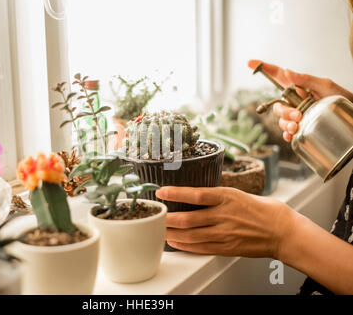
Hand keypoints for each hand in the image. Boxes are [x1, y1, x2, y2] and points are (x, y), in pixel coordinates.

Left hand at [156, 186, 297, 258]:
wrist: (283, 231)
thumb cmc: (263, 210)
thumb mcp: (239, 194)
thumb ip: (216, 196)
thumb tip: (194, 195)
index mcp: (228, 197)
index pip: (196, 194)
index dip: (176, 193)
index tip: (161, 191)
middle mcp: (224, 215)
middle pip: (189, 219)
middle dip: (168, 218)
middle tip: (155, 216)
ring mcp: (225, 233)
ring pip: (191, 235)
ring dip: (172, 234)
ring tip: (160, 230)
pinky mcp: (226, 247)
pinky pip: (200, 248)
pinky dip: (185, 246)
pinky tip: (175, 242)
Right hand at [248, 60, 352, 141]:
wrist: (352, 114)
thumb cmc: (340, 97)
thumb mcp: (325, 85)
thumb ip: (305, 79)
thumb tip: (287, 71)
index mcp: (297, 88)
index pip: (276, 76)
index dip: (264, 68)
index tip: (251, 62)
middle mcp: (294, 101)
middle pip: (277, 106)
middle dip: (284, 112)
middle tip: (297, 115)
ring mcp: (296, 114)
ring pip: (281, 120)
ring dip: (286, 124)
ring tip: (298, 126)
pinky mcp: (300, 127)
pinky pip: (287, 132)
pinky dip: (288, 134)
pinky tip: (292, 135)